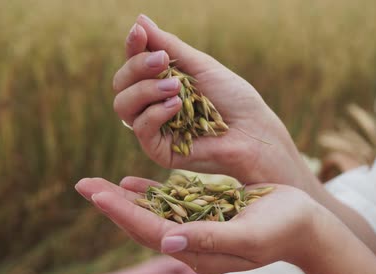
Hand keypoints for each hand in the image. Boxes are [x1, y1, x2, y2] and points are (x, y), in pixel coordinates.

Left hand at [75, 176, 321, 273]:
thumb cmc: (284, 229)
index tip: (97, 193)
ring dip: (124, 200)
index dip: (123, 213)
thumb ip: (209, 239)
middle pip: (143, 224)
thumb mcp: (249, 235)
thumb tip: (166, 242)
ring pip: (152, 214)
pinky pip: (170, 206)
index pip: (151, 233)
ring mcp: (197, 231)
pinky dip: (150, 195)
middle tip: (83, 184)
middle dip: (113, 205)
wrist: (306, 226)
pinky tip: (133, 184)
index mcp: (200, 253)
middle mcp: (192, 245)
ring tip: (97, 185)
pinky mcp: (205, 216)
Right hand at [112, 15, 306, 184]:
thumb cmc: (233, 98)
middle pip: (121, 84)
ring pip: (123, 106)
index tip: (139, 33)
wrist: (254, 131)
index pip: (132, 64)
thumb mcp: (200, 66)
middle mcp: (151, 105)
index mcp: (159, 83)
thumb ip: (169, 46)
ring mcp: (153, 130)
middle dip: (137, 67)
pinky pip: (141, 129)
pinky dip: (156, 113)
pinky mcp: (159, 151)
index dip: (132, 47)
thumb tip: (140, 20)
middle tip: (162, 61)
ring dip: (145, 90)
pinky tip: (177, 105)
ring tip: (175, 85)